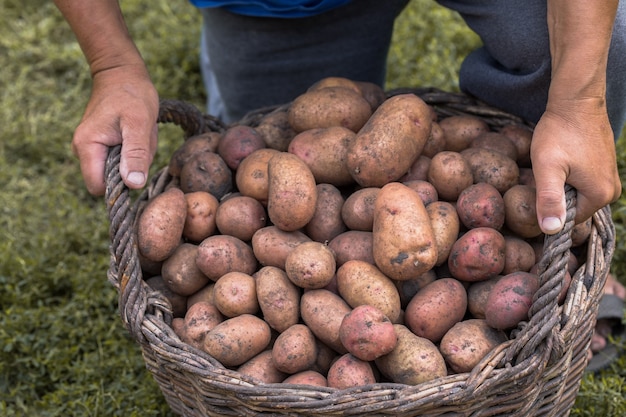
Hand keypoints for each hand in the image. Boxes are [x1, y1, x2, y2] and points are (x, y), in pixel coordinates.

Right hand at [71, 63, 158, 195]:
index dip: (120, 186)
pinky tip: (134, 133)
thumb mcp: (140, 123)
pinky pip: (119, 160)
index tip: (137, 166)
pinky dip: (133, 151)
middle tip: (140, 142)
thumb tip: (133, 185)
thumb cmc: (132, 94)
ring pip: (117, 170)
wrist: (122, 73)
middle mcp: (82, 150)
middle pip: (111, 180)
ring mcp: (89, 148)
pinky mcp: (99, 145)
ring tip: (138, 134)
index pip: (99, 188)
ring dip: (134, 158)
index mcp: (87, 147)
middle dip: (130, 168)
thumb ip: (136, 154)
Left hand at [530, 99, 620, 233]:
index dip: (548, 208)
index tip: (539, 186)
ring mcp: (610, 177)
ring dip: (561, 183)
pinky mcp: (605, 166)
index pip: (567, 220)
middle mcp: (612, 190)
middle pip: (573, 207)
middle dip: (555, 195)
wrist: (576, 101)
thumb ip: (549, 199)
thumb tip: (552, 230)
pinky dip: (568, 174)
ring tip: (555, 163)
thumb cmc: (559, 133)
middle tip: (546, 171)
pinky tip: (562, 158)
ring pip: (576, 193)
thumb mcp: (547, 168)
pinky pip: (582, 181)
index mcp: (600, 196)